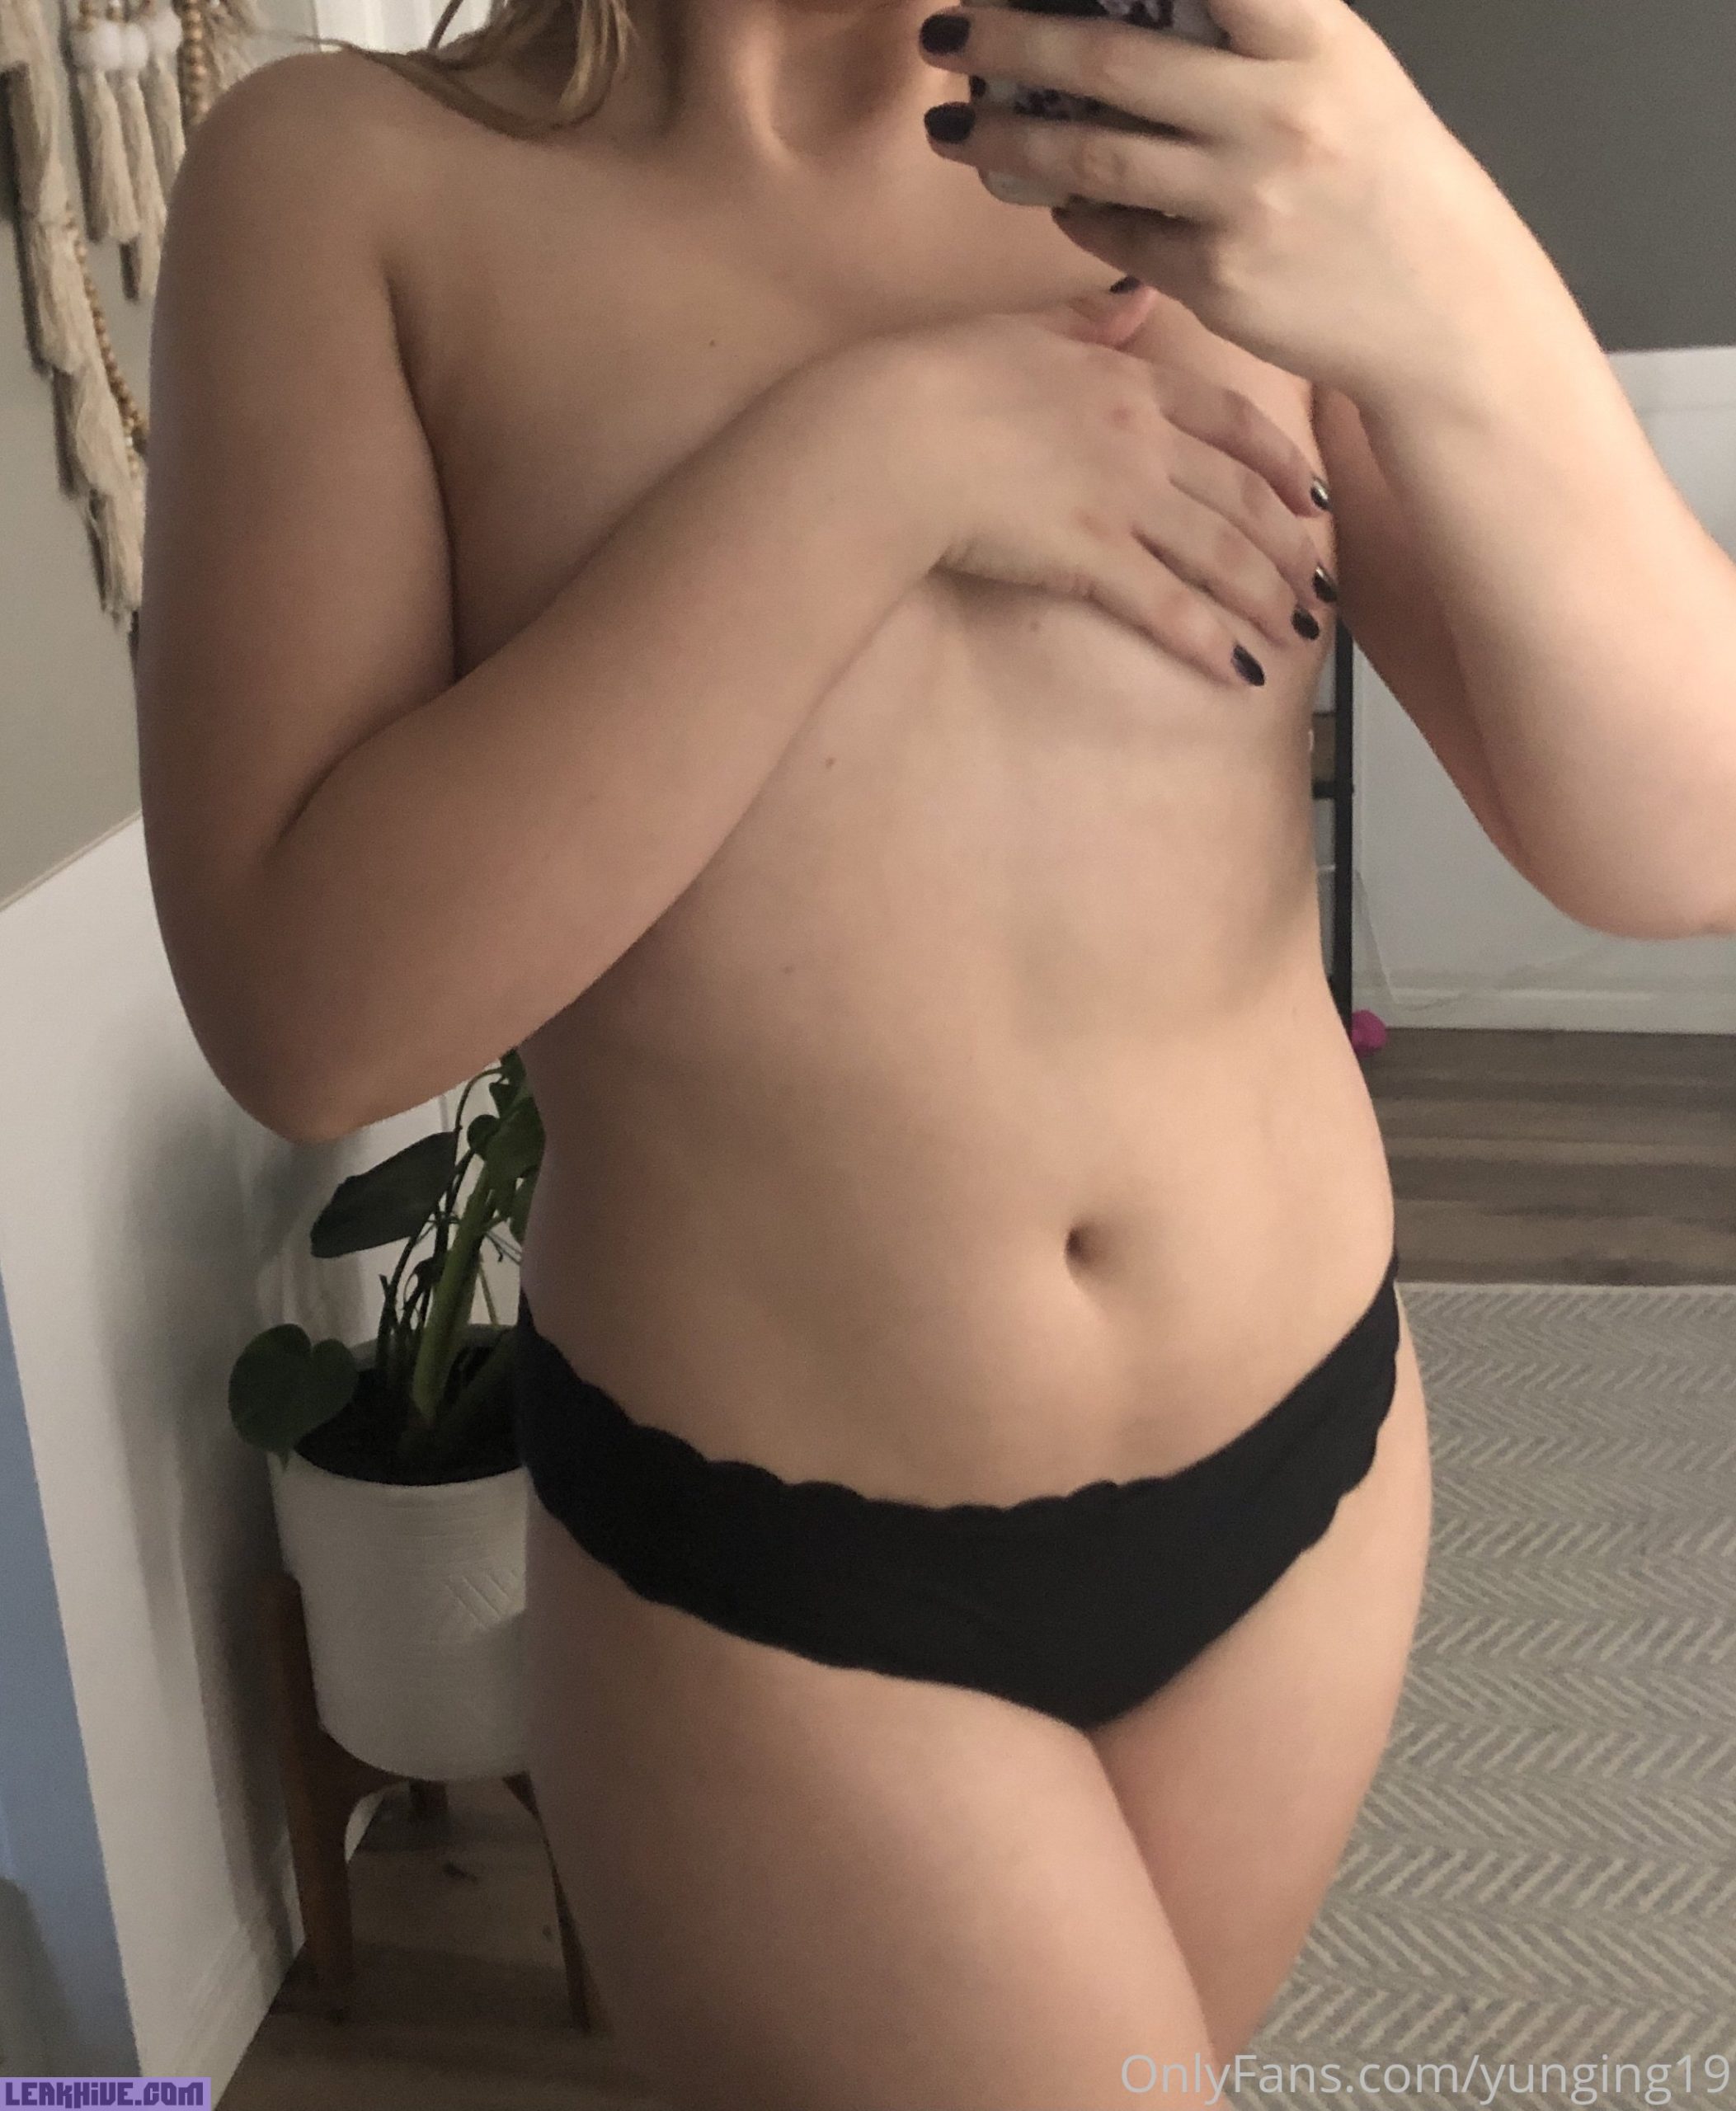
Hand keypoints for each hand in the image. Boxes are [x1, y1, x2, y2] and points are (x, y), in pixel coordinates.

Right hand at [858, 283, 1333, 688]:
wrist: (892, 434)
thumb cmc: (933, 381)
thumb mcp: (1020, 332)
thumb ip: (1085, 324)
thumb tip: (1134, 297)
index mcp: (1128, 381)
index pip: (1230, 422)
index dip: (1281, 464)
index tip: (1312, 497)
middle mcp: (1142, 439)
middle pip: (1242, 497)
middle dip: (1289, 548)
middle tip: (1318, 587)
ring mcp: (1122, 499)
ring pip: (1222, 554)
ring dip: (1267, 599)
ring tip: (1296, 636)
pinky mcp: (1092, 558)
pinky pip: (1169, 608)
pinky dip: (1211, 643)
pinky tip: (1241, 673)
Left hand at [915, 0, 1510, 403]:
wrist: (1442, 308)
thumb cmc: (1382, 180)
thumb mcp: (1343, 77)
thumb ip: (1252, 37)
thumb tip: (1135, 11)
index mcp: (1313, 41)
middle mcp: (1275, 114)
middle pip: (1110, 62)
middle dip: (1011, 41)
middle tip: (947, 32)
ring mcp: (1242, 201)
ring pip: (1092, 159)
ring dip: (1007, 139)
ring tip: (954, 125)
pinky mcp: (1216, 278)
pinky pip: (1116, 236)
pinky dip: (1073, 214)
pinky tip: (1050, 199)